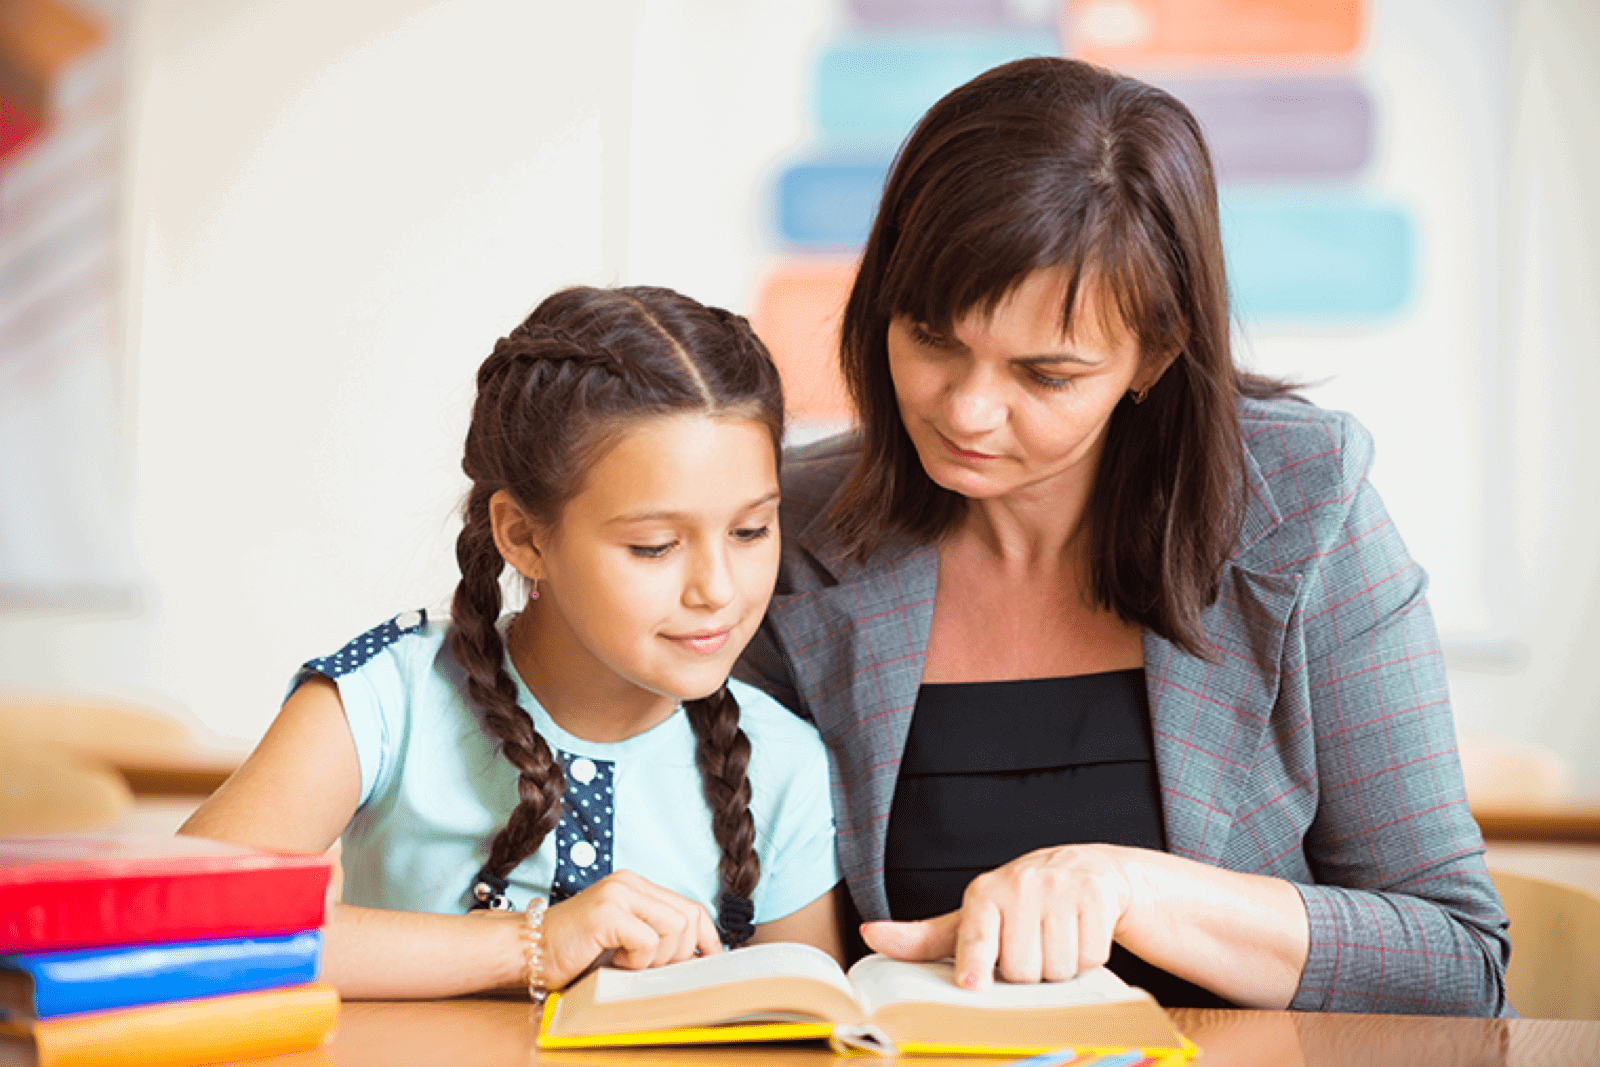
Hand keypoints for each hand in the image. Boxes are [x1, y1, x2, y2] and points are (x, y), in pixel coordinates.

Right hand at [540, 871, 723, 988]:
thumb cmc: (574, 952)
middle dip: (678, 954)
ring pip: (674, 928)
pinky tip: (615, 961)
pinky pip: (647, 941)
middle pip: (688, 918)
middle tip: (649, 968)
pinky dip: (637, 960)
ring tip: (628, 963)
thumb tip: (698, 957)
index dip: (708, 938)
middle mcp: (630, 883)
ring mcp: (619, 894)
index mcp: (637, 886)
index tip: (712, 962)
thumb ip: (656, 938)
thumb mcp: (624, 940)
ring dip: (656, 958)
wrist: (527, 950)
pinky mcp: (607, 911)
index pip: (691, 907)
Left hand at [861, 844, 1136, 989]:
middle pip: (1023, 971)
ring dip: (1060, 968)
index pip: (977, 936)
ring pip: (1058, 969)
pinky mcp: (1097, 895)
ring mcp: (1060, 888)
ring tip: (1054, 939)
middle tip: (1030, 947)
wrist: (1084, 869)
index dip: (975, 964)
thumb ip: (924, 937)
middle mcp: (1020, 885)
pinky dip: (1088, 959)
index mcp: (984, 894)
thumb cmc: (1018, 904)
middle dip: (1029, 973)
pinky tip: (1079, 934)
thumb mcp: (972, 917)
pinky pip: (1091, 957)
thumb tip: (870, 934)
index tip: (971, 984)